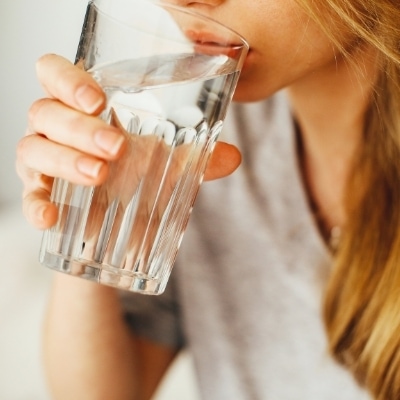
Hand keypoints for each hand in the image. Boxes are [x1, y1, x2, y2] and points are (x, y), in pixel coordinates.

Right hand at [16, 54, 241, 230]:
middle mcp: (57, 128)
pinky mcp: (41, 194)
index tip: (99, 100)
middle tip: (116, 147)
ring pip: (32, 148)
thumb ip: (195, 158)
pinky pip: (28, 196)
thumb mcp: (165, 163)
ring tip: (100, 174)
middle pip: (46, 111)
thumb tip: (233, 157)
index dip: (69, 79)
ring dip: (65, 160)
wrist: (119, 222)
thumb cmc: (136, 177)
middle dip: (79, 127)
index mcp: (83, 108)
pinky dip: (36, 205)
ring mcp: (43, 161)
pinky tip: (51, 218)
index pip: (55, 74)